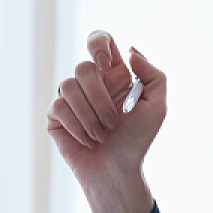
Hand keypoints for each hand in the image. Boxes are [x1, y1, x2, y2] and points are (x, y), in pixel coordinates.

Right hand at [48, 31, 165, 212]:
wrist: (117, 171)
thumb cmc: (137, 141)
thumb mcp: (157, 108)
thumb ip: (154, 75)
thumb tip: (130, 50)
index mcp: (113, 74)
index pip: (99, 40)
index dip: (98, 44)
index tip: (106, 66)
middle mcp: (90, 83)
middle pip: (83, 66)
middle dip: (99, 97)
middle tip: (112, 122)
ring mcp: (70, 98)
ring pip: (68, 86)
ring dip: (89, 116)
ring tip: (100, 135)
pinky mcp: (56, 116)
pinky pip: (58, 107)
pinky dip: (76, 126)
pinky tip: (86, 140)